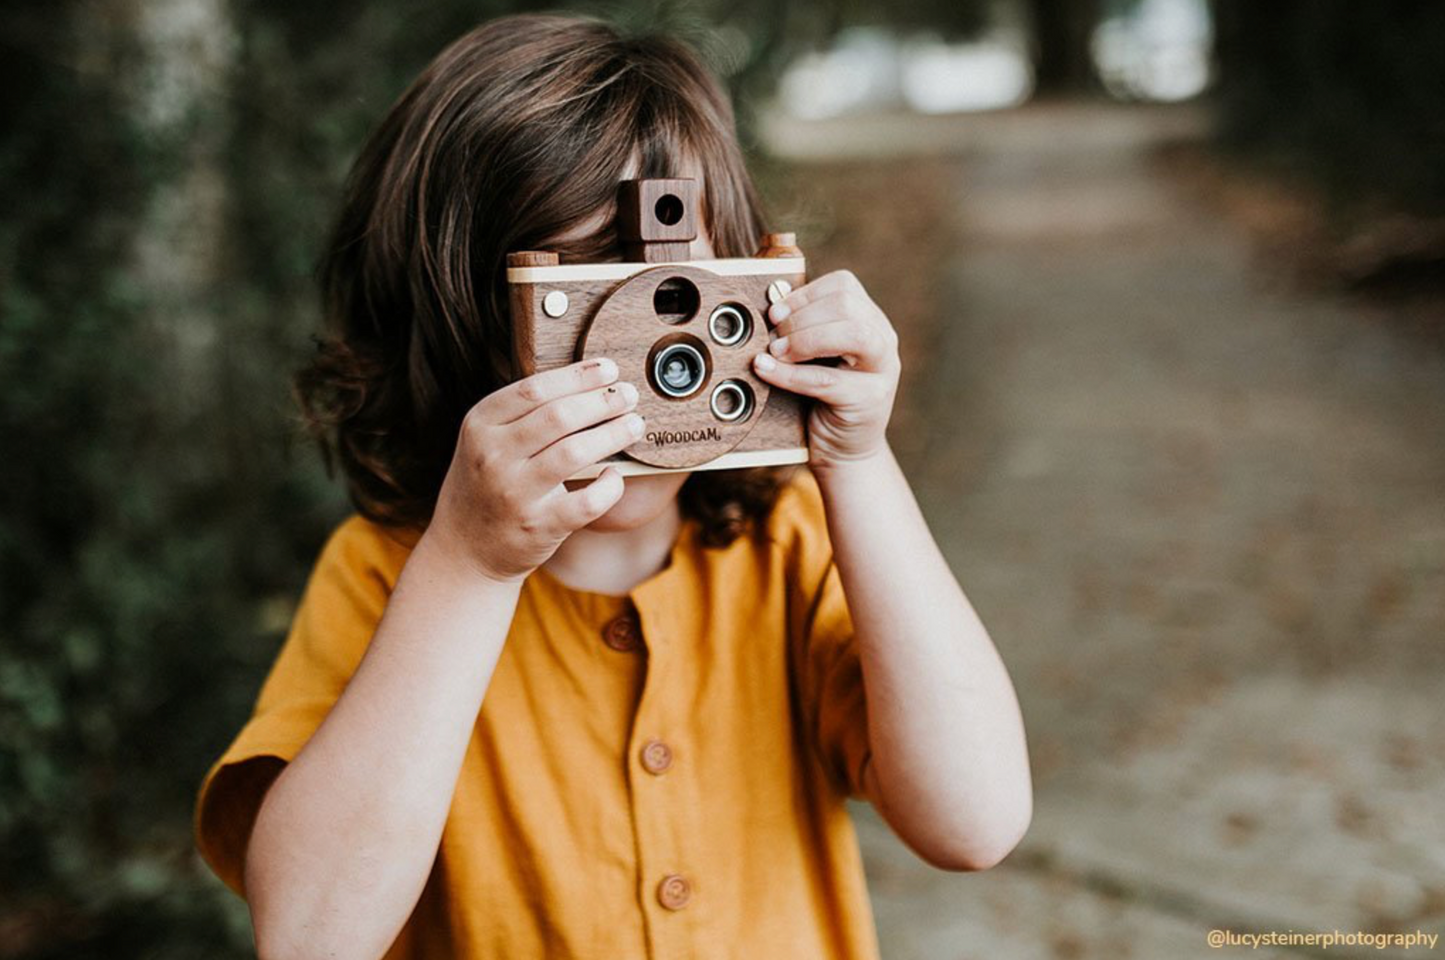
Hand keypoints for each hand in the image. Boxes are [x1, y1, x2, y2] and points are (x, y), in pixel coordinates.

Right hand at [425, 359, 642, 581]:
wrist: (464, 547)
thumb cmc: (486, 484)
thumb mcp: (486, 440)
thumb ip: (522, 413)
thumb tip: (587, 383)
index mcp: (480, 425)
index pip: (535, 389)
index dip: (579, 376)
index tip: (609, 369)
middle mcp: (493, 456)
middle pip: (560, 416)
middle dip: (603, 401)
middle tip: (628, 394)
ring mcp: (515, 493)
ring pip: (576, 452)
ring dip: (614, 433)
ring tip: (634, 424)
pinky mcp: (538, 526)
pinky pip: (588, 501)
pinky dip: (610, 486)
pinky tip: (615, 476)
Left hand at [752, 269, 899, 469]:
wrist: (845, 452)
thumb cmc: (823, 401)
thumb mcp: (815, 358)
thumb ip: (801, 330)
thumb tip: (771, 304)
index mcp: (870, 320)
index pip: (843, 286)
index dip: (804, 294)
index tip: (775, 311)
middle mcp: (883, 339)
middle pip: (846, 304)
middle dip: (800, 317)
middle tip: (773, 336)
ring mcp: (882, 369)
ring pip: (851, 334)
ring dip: (804, 339)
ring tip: (775, 353)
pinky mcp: (870, 399)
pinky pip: (826, 379)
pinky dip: (790, 373)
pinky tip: (767, 370)